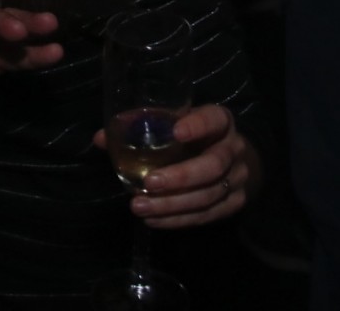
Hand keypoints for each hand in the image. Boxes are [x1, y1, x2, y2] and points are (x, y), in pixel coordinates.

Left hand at [94, 104, 253, 227]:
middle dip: (180, 176)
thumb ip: (142, 127)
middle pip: (213, 165)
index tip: (176, 132)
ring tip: (139, 206)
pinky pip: (207, 216)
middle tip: (149, 182)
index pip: (214, 119)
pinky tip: (153, 220)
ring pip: (208, 195)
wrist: (235, 161)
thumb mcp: (176, 124)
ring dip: (172, 204)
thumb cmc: (196, 137)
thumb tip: (101, 138)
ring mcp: (237, 179)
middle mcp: (234, 150)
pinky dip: (178, 219)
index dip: (198, 125)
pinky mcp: (234, 204)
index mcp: (220, 122)